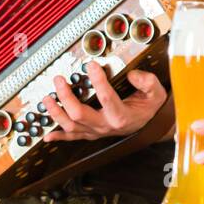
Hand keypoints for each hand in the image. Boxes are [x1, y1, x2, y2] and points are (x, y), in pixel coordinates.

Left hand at [40, 60, 167, 143]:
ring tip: (47, 99)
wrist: (150, 124)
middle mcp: (106, 125)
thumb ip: (147, 82)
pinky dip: (59, 137)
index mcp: (121, 115)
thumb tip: (132, 74)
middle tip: (59, 80)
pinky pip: (73, 138)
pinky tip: (48, 135)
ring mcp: (97, 131)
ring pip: (71, 127)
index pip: (106, 97)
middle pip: (79, 114)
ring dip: (56, 113)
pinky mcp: (92, 134)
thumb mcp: (156, 92)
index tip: (91, 65)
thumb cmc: (150, 107)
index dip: (98, 80)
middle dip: (66, 97)